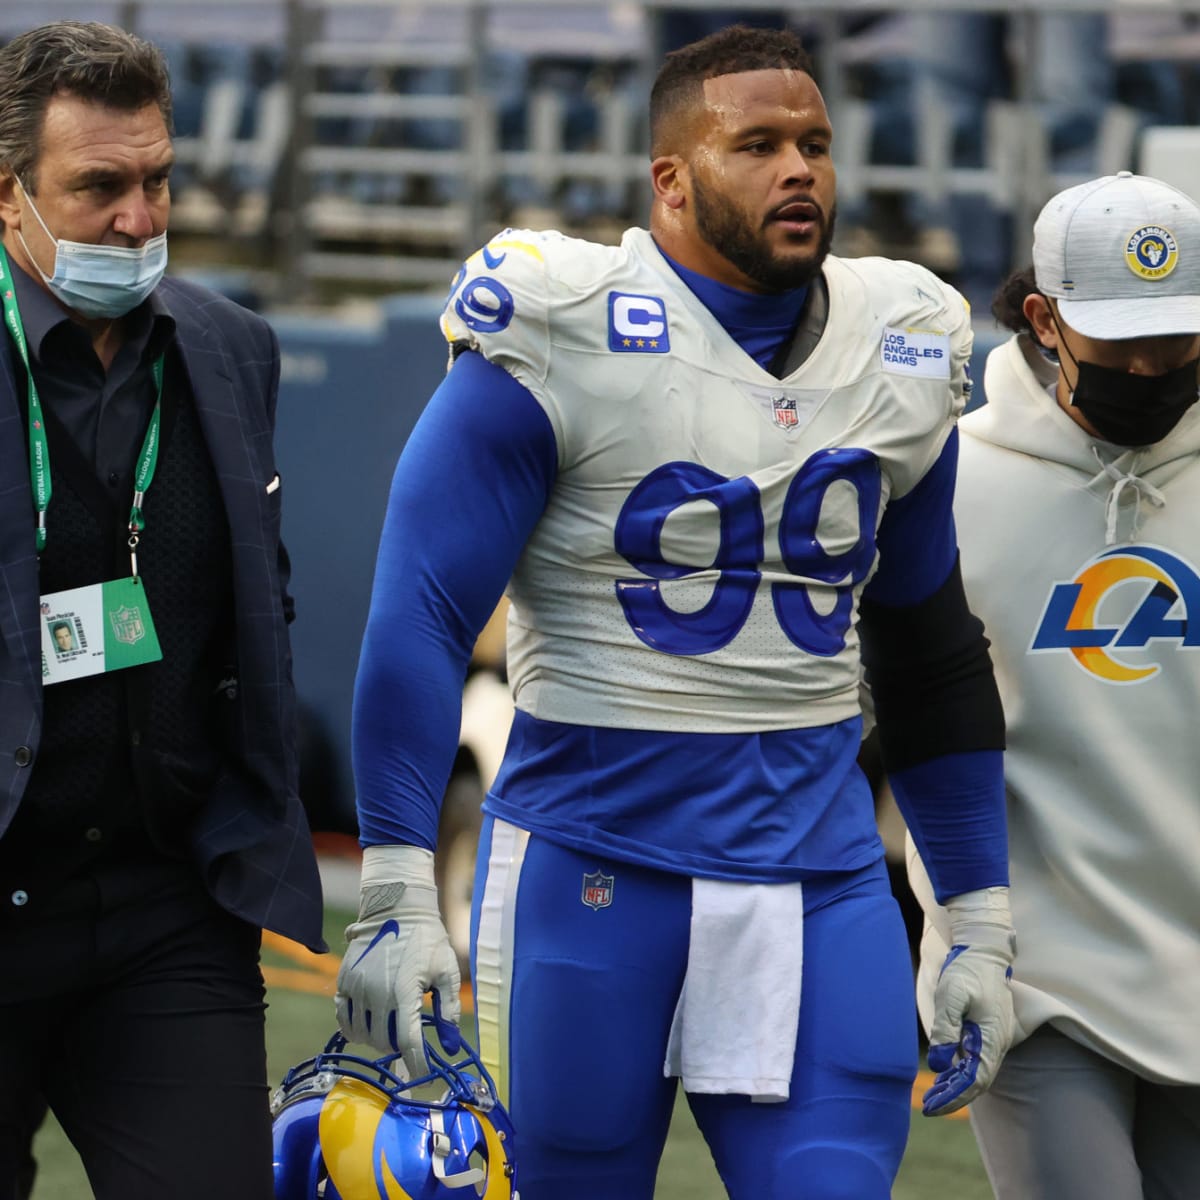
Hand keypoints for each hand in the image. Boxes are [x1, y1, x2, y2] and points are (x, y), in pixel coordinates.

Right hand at [334, 844, 460, 1076]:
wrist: (397, 907)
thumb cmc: (428, 938)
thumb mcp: (446, 971)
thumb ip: (448, 1009)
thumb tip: (451, 1047)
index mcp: (404, 993)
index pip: (407, 1044)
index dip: (416, 1064)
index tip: (423, 1075)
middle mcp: (376, 994)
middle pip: (384, 1042)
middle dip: (399, 1047)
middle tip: (409, 1039)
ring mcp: (356, 988)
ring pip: (361, 1035)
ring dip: (377, 1039)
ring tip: (390, 1029)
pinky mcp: (344, 981)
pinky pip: (343, 1018)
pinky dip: (354, 1027)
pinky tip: (369, 1022)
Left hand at [922, 886, 1014, 1116]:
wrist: (984, 950)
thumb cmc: (968, 970)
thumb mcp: (952, 995)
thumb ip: (946, 1028)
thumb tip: (940, 1065)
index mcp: (991, 1038)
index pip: (976, 1080)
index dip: (955, 1097)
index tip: (932, 1106)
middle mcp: (996, 1043)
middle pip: (977, 1082)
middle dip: (953, 1097)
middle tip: (927, 1107)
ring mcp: (993, 1038)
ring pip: (976, 1073)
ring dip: (955, 1086)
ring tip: (931, 1097)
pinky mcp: (986, 1032)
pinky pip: (975, 1060)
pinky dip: (959, 1072)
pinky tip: (943, 1076)